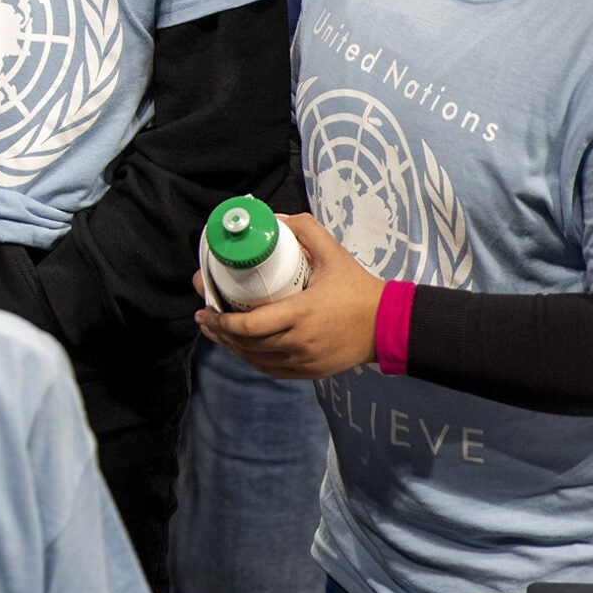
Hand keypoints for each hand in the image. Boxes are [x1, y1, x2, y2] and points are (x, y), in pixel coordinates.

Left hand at [194, 212, 383, 380]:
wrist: (389, 324)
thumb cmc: (358, 288)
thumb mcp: (333, 253)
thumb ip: (305, 230)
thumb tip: (273, 219)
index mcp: (301, 314)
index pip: (250, 325)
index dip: (222, 320)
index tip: (206, 306)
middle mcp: (299, 342)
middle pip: (246, 343)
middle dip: (218, 330)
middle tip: (203, 315)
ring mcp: (304, 361)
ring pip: (254, 358)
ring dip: (230, 345)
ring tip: (214, 329)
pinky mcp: (309, 372)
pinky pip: (270, 369)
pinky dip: (250, 358)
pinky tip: (239, 346)